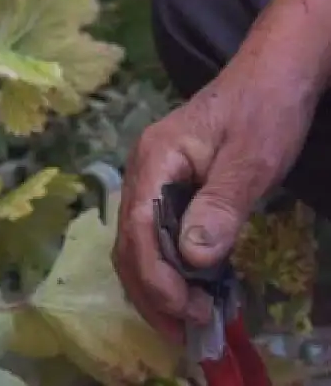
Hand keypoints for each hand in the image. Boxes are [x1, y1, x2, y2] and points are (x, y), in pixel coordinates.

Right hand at [112, 59, 316, 341]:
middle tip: (189, 328)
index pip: (137, 227)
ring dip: (157, 286)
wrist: (273, 74)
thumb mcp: (251, 159)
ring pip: (137, 245)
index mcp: (153, 160)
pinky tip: (191, 290)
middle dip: (151, 291)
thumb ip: (220, 206)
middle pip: (128, 243)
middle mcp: (142, 172)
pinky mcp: (169, 190)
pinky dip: (168, 270)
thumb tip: (192, 258)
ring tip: (188, 321)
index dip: (155, 275)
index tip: (187, 310)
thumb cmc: (264, 110)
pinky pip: (155, 237)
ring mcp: (152, 181)